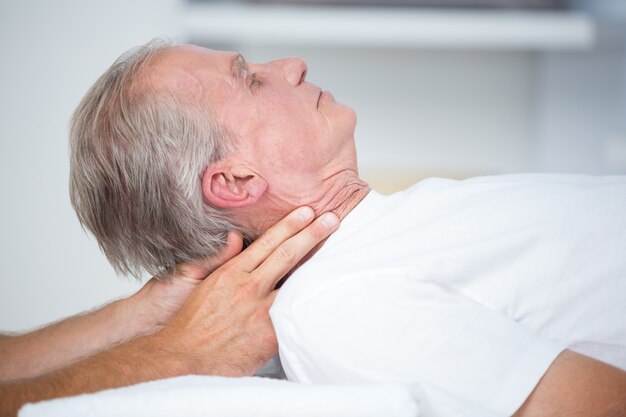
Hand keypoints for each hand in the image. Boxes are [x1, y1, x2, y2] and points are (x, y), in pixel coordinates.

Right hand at [154, 206, 338, 375]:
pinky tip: (329, 292)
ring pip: (296, 281)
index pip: (267, 242)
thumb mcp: (200, 283)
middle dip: (311, 234)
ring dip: (318, 265)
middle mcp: (248, 287)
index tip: (306, 212)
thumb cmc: (191, 323)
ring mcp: (260, 310)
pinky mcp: (269, 334)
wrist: (183, 358)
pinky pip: (295, 313)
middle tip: (331, 219)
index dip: (289, 225)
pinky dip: (310, 301)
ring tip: (338, 250)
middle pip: (287, 254)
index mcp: (232, 272)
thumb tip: (237, 237)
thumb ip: (221, 259)